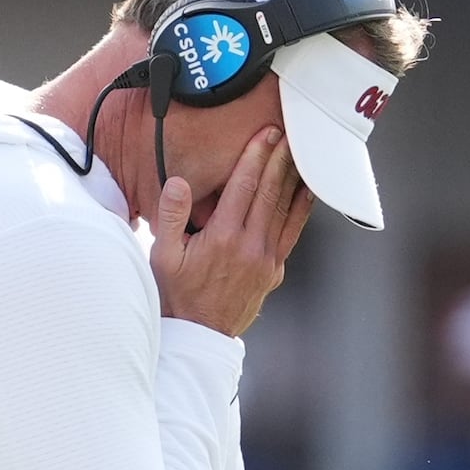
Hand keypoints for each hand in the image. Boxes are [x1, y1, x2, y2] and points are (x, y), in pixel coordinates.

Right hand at [149, 127, 311, 339]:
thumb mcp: (163, 256)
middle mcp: (249, 246)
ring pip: (286, 210)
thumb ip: (172, 216)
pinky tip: (307, 192)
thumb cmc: (177, 294)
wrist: (199, 334)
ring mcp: (266, 260)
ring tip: (301, 153)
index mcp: (222, 237)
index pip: (243, 186)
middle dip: (279, 159)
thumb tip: (179, 183)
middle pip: (269, 192)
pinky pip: (292, 232)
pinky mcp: (274, 271)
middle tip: (288, 134)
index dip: (256, 156)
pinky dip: (301, 209)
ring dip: (293, 178)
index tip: (265, 134)